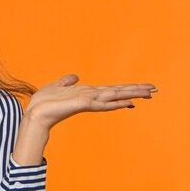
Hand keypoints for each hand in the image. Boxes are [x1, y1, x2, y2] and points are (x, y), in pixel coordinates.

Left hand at [24, 74, 156, 129]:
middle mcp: (91, 98)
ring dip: (132, 94)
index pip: (110, 90)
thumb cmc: (44, 102)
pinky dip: (116, 103)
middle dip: (136, 91)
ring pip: (115, 97)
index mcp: (87, 94)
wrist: (34, 114)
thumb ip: (66, 82)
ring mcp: (88, 102)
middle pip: (118, 92)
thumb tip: (75, 77)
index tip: (142, 88)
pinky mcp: (83, 105)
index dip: (126, 88)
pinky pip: (103, 104)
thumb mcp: (56, 86)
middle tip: (155, 89)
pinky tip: (129, 103)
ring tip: (149, 93)